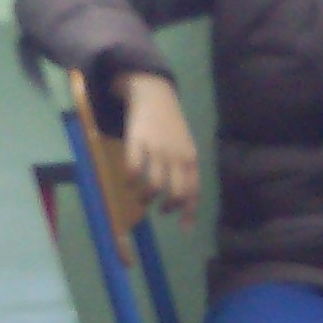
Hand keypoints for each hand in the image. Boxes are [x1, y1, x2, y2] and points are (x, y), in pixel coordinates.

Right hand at [118, 74, 200, 220]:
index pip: (193, 191)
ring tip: (142, 197)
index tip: (183, 228)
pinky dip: (130, 181)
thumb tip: (186, 211)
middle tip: (160, 208)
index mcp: (190, 158)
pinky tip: (129, 181)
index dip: (188, 212)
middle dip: (168, 207)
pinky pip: (133, 170)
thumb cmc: (171, 128)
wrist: (155, 94)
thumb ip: (187, 175)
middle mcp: (176, 155)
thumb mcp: (186, 148)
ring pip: (154, 186)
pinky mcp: (136, 142)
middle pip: (176, 193)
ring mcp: (156, 149)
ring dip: (146, 198)